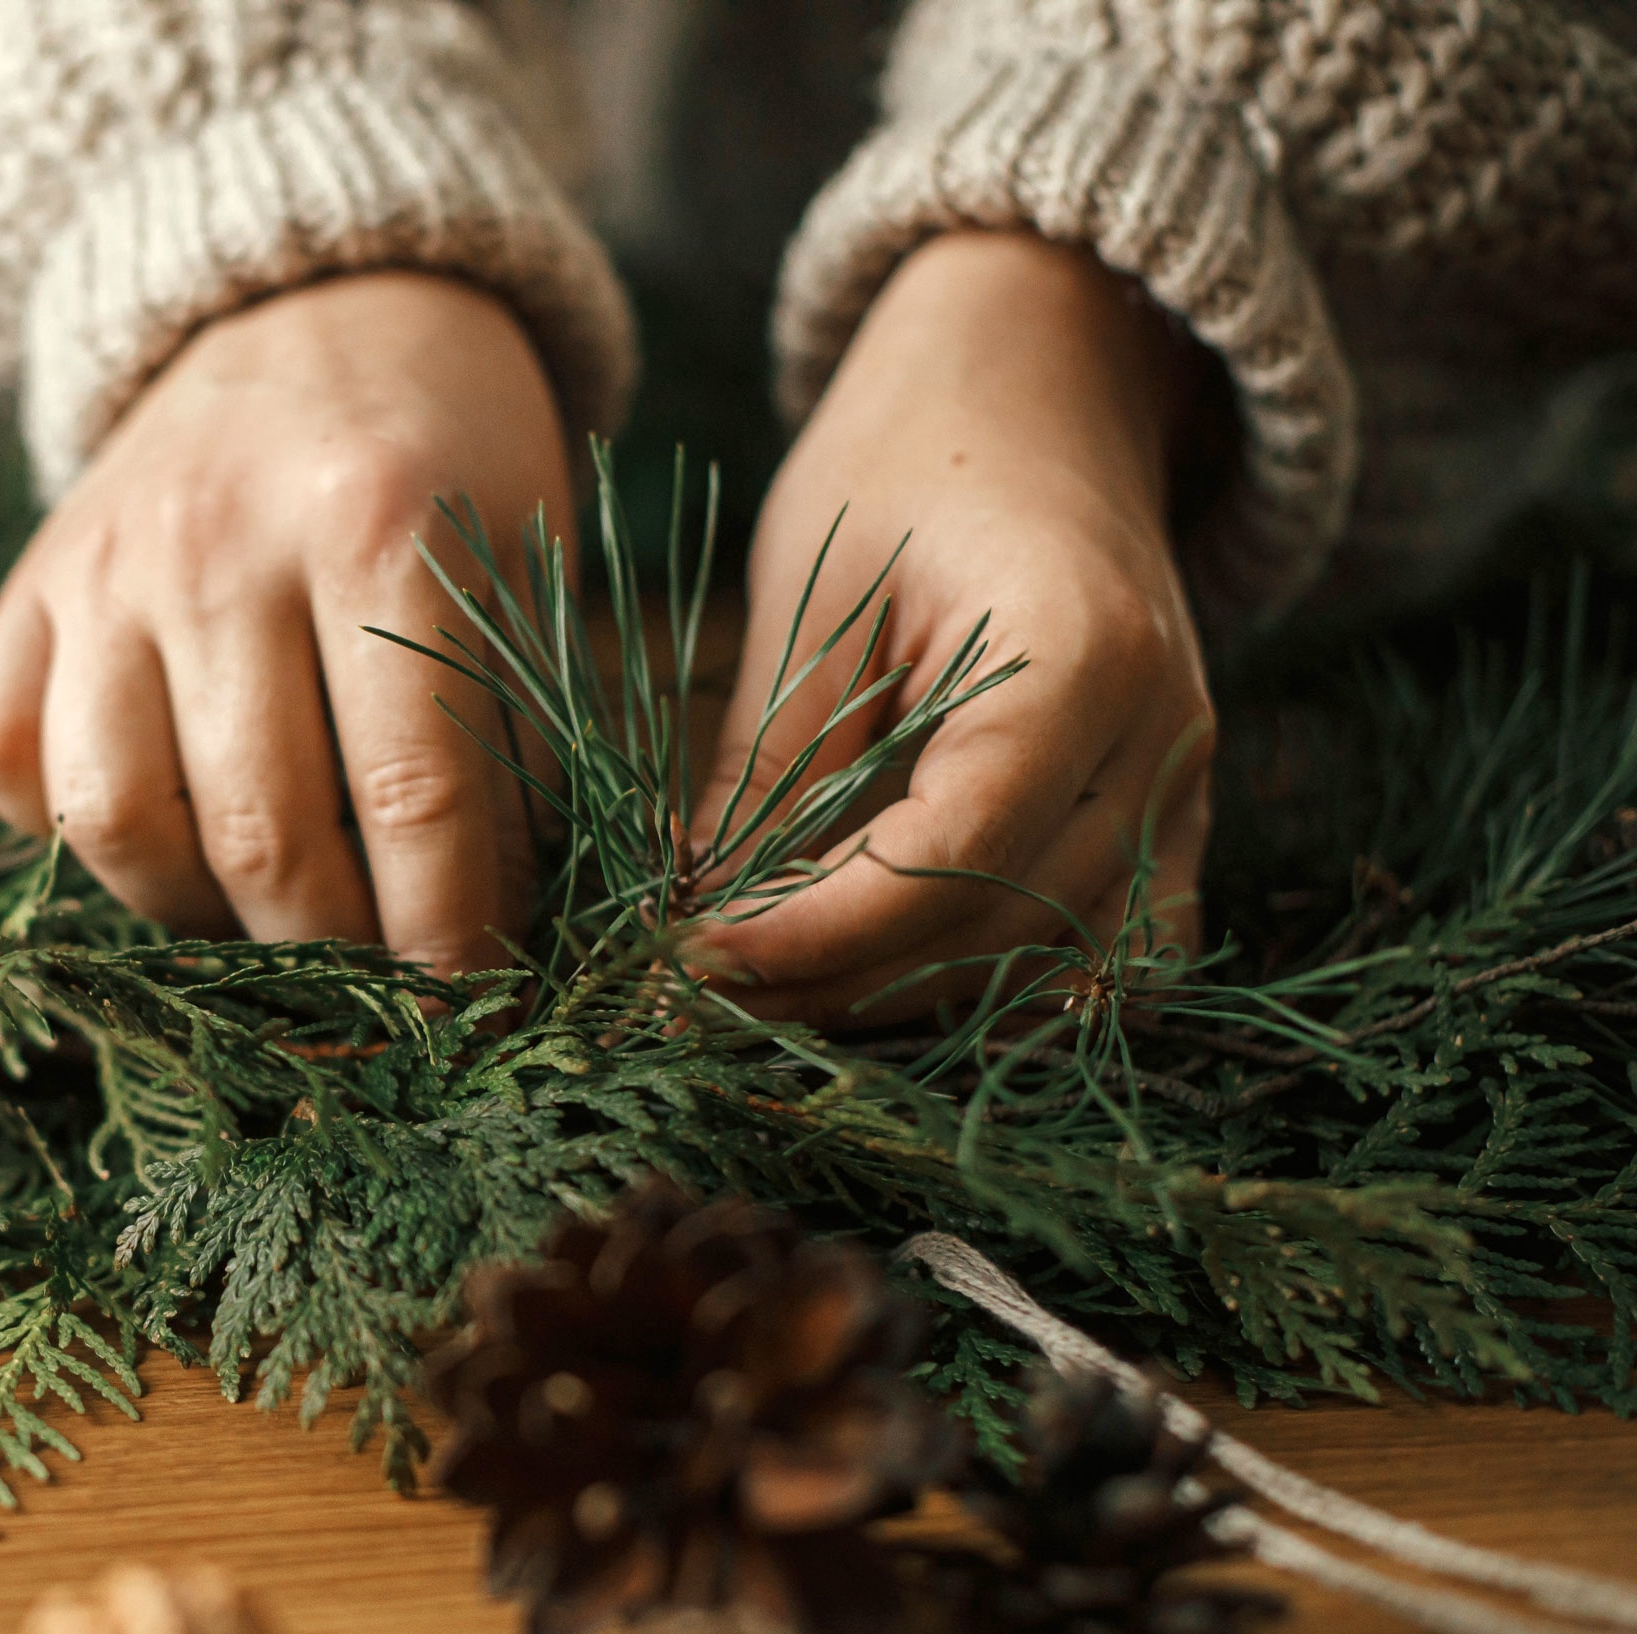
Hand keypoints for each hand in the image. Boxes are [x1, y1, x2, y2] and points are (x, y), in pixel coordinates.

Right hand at [0, 273, 571, 975]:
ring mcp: (100, 564)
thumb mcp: (523, 566)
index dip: (448, 930)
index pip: (413, 793)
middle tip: (381, 977)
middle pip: (258, 832)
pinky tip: (156, 830)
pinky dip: (61, 833)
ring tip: (267, 919)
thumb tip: (492, 934)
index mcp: (377, 522)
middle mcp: (216, 541)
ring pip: (110, 817)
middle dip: (332, 950)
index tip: (479, 1002)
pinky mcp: (25, 584)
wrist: (312, 304)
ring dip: (195, 914)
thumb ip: (513, 737)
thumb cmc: (450, 458)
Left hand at [698, 231, 1214, 1025]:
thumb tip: (699, 909)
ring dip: (912, 1003)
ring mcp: (1187, 783)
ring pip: (1061, 970)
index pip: (950, 857)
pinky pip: (1110, 955)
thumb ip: (768, 757)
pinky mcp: (1173, 814)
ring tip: (773, 997)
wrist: (1045, 380)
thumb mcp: (813, 583)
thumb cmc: (911, 456)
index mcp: (1079, 653)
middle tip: (701, 993)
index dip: (816, 934)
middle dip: (841, 983)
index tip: (696, 956)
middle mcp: (1163, 735)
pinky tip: (883, 986)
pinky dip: (1000, 988)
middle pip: (1002, 929)